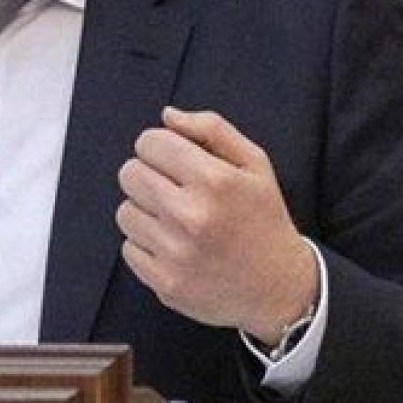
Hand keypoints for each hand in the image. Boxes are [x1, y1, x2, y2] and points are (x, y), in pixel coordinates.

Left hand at [116, 106, 318, 344]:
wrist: (278, 286)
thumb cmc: (263, 218)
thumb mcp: (254, 164)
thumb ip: (212, 129)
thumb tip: (167, 116)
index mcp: (214, 180)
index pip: (149, 143)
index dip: (160, 146)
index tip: (173, 159)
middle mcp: (192, 216)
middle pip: (129, 174)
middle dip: (147, 174)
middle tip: (172, 188)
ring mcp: (176, 253)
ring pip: (124, 212)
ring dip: (145, 211)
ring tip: (175, 220)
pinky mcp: (165, 283)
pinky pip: (128, 249)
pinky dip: (146, 245)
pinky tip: (174, 246)